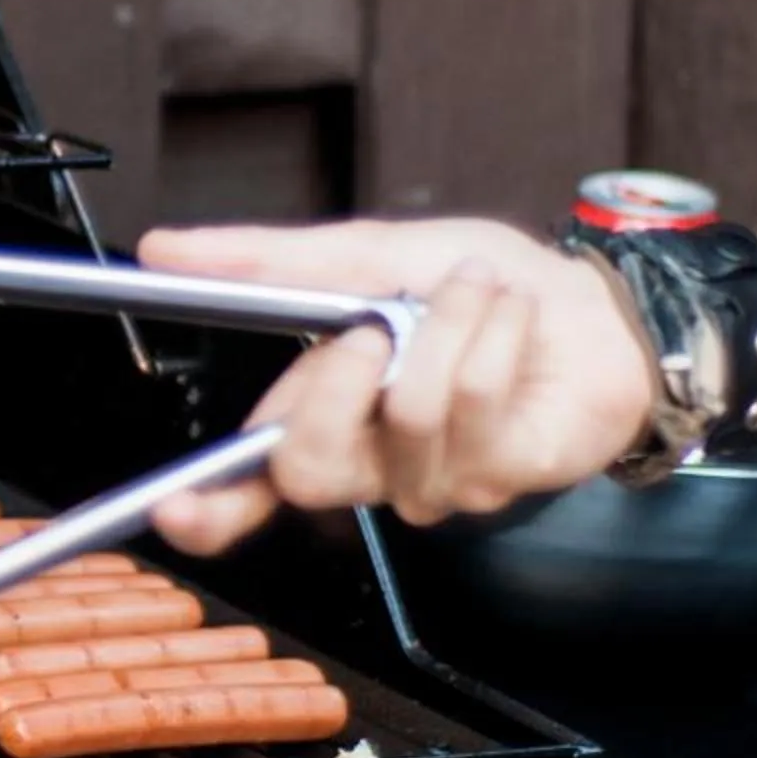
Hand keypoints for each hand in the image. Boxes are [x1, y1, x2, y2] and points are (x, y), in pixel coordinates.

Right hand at [134, 218, 659, 553]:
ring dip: (443, 326)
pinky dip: (492, 336)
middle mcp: (370, 465)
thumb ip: (268, 260)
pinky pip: (472, 404)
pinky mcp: (502, 478)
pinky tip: (511, 318)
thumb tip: (162, 248)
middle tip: (370, 328)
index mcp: (323, 418)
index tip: (172, 509)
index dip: (207, 509)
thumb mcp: (368, 254)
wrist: (594, 302)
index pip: (248, 487)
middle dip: (331, 384)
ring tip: (475, 290)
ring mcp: (436, 482)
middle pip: (308, 469)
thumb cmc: (483, 289)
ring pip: (405, 413)